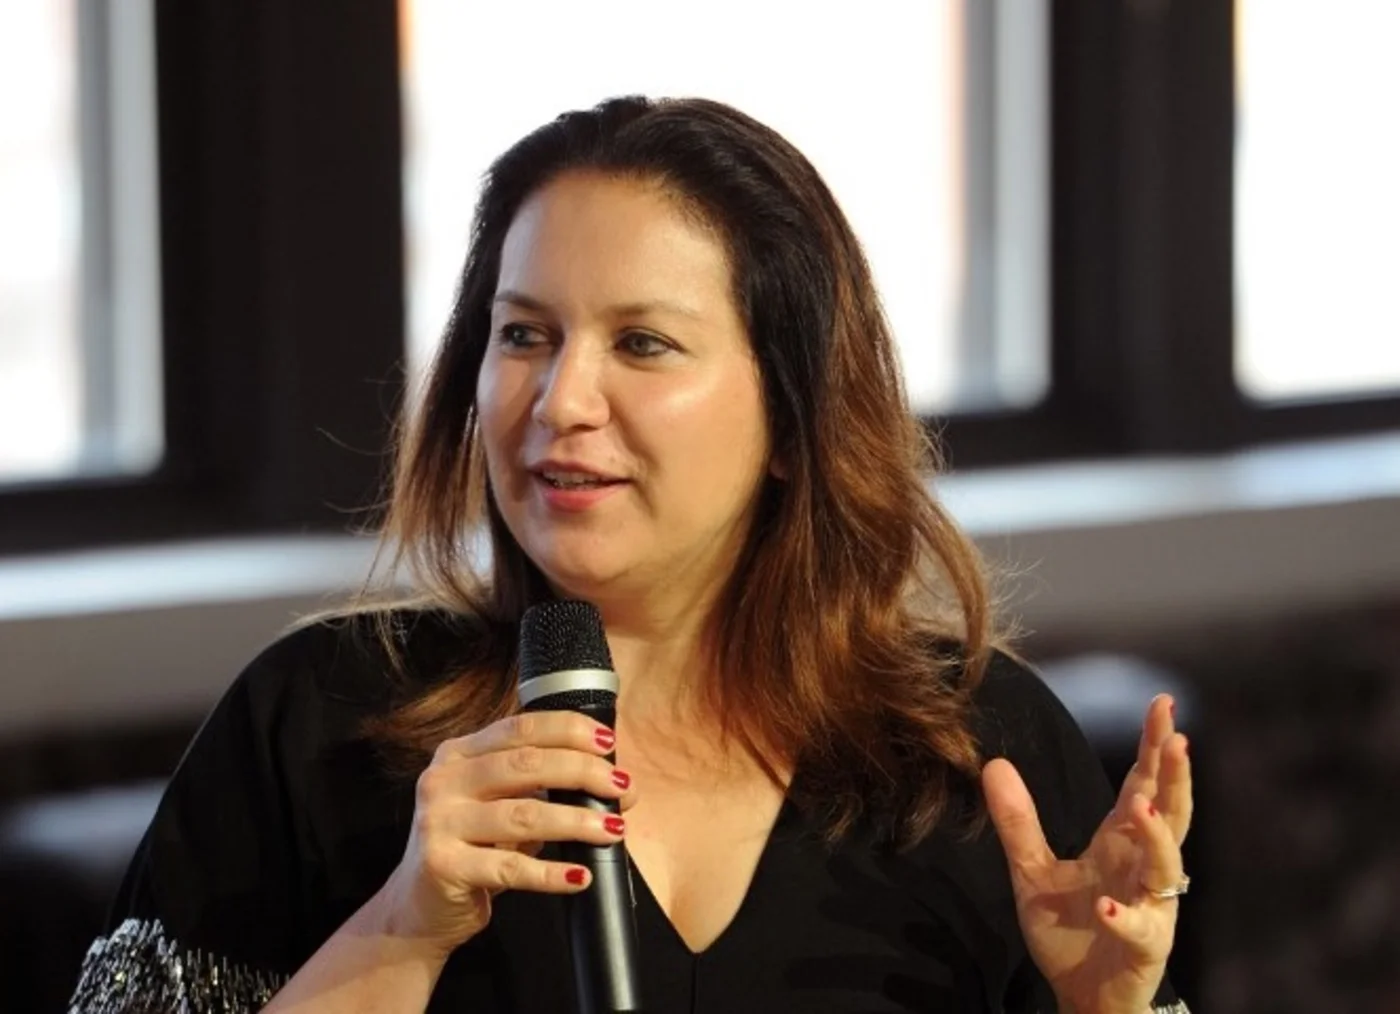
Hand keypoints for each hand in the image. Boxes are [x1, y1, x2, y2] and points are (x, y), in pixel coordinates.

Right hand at [371, 711, 637, 959]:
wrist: (418, 909)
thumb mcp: (497, 805)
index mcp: (458, 754)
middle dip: (582, 772)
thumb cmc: (471, 850)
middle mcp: (444, 781)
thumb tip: (613, 782)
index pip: (520, 728)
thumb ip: (540, 786)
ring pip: (523, 815)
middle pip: (526, 765)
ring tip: (613, 830)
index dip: (569, 730)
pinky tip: (580, 875)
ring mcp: (439, 823)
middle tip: (621, 787)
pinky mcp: (443, 866)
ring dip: (577, 821)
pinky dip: (551, 874)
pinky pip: (510, 868)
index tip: (609, 743)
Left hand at [984, 694, 1192, 1013]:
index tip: (1163, 704)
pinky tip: (1104, 907)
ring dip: (1157, 836)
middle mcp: (1142, 867)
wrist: (1083, 996)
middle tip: (1177, 737)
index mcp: (1119, 842)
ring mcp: (1150, 907)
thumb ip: (1017, 820)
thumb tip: (993, 763)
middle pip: (1168, 812)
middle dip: (1174, 776)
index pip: (1142, 784)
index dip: (1153, 746)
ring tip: (1144, 807)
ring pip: (1166, 866)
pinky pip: (1138, 930)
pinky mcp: (1144, 947)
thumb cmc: (1069, 930)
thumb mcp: (1031, 869)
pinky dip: (1123, 918)